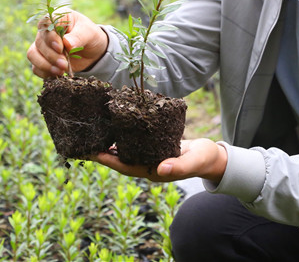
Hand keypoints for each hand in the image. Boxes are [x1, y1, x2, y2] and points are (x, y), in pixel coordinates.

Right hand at [27, 10, 108, 77]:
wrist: (92, 51)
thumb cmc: (90, 36)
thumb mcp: (90, 33)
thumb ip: (79, 36)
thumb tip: (67, 43)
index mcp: (57, 18)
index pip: (45, 23)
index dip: (50, 37)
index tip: (60, 48)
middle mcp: (46, 31)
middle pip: (39, 42)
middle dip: (51, 55)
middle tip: (64, 64)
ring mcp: (42, 45)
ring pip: (33, 54)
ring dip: (45, 65)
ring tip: (60, 71)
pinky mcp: (42, 59)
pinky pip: (35, 67)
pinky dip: (44, 73)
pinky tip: (57, 74)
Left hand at [92, 139, 227, 183]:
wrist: (212, 156)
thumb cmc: (204, 159)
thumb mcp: (193, 161)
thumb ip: (179, 166)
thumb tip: (160, 170)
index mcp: (153, 171)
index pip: (125, 167)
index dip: (109, 160)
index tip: (93, 152)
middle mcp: (148, 165)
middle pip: (120, 159)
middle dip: (104, 151)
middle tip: (86, 139)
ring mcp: (150, 157)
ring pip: (126, 150)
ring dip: (111, 143)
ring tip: (96, 131)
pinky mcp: (154, 147)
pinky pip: (135, 142)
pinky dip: (124, 136)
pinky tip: (116, 126)